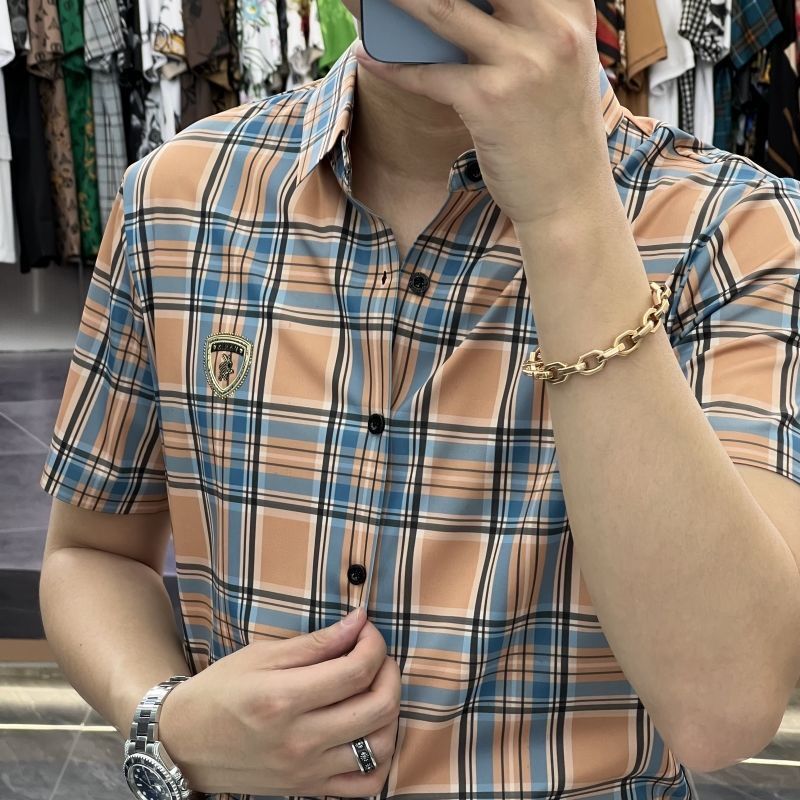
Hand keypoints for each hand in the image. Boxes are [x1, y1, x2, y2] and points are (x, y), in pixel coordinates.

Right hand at [158, 608, 400, 797]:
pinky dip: (380, 758)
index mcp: (283, 699)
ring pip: (379, 746)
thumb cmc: (221, 690)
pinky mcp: (308, 791)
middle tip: (376, 656)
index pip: (356, 670)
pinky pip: (365, 785)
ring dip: (390, 712)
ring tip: (375, 689)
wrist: (184, 743)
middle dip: (389, 672)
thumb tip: (359, 621)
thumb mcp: (262, 655)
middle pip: (377, 706)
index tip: (366, 630)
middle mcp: (299, 740)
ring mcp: (306, 772)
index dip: (373, 643)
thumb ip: (317, 642)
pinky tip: (370, 730)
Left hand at [353, 0, 611, 226]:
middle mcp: (553, 27)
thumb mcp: (555, 63)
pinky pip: (429, 74)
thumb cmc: (556, 131)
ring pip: (441, 11)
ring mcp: (523, 63)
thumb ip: (521, 24)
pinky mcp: (492, 102)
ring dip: (392, 2)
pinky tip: (368, 56)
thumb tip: (448, 9)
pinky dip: (393, 66)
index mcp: (571, 8)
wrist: (571, 197)